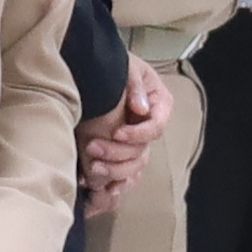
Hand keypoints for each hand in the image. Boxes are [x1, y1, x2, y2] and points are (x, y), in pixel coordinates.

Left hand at [77, 60, 169, 215]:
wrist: (97, 71)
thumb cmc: (116, 65)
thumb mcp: (127, 67)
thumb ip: (135, 85)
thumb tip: (141, 108)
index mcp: (160, 104)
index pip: (156, 127)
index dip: (138, 133)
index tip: (117, 132)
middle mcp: (151, 125)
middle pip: (143, 150)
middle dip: (118, 152)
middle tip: (92, 147)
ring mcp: (138, 141)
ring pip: (134, 166)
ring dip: (114, 169)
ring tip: (91, 166)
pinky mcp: (123, 152)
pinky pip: (124, 175)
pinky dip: (112, 182)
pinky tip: (96, 186)